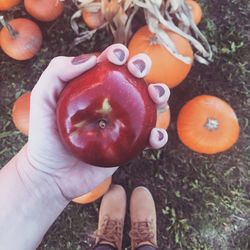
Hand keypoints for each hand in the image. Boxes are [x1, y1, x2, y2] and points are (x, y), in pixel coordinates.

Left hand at [27, 44, 169, 199]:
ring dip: (160, 95)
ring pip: (149, 105)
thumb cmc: (44, 136)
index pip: (110, 65)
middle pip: (134, 79)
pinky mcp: (130, 146)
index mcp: (94, 89)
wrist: (51, 175)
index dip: (118, 54)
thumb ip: (58, 71)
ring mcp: (123, 124)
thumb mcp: (42, 98)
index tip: (118, 56)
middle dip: (142, 67)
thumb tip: (91, 59)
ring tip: (157, 97)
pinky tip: (154, 137)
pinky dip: (159, 135)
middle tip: (138, 70)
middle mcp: (111, 103)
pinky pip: (150, 138)